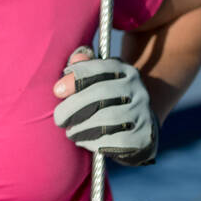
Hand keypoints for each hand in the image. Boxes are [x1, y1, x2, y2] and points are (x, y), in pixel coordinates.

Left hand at [52, 45, 158, 166]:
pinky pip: (115, 139)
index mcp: (125, 72)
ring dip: (82, 126)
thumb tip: (75, 58)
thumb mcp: (97, 83)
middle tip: (58, 119)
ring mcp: (142, 113)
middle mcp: (138, 89)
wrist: (140, 130)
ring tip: (70, 131)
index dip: (76, 77)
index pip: (100, 67)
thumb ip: (83, 70)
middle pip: (101, 93)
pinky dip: (93, 141)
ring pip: (108, 118)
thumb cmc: (108, 103)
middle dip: (73, 106)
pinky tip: (83, 140)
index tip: (57, 91)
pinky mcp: (143, 136)